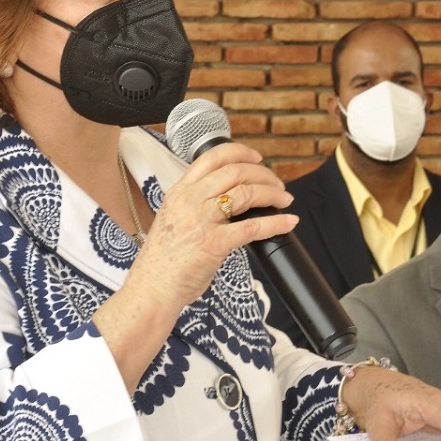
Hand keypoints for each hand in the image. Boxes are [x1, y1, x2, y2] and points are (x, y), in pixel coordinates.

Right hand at [97, 142, 296, 390]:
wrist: (152, 288)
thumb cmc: (163, 260)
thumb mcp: (173, 219)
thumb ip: (194, 204)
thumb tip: (225, 199)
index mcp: (179, 192)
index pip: (212, 157)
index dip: (239, 152)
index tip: (256, 158)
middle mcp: (190, 200)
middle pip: (235, 172)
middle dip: (264, 174)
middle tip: (278, 184)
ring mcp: (202, 220)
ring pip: (247, 193)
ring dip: (273, 194)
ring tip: (285, 200)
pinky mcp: (214, 243)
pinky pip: (253, 227)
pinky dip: (276, 223)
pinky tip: (288, 222)